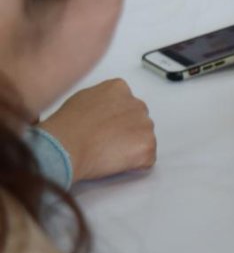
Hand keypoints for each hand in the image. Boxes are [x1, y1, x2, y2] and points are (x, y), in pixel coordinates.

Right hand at [38, 79, 155, 182]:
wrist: (66, 145)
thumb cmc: (67, 126)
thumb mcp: (83, 99)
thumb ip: (103, 101)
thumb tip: (107, 111)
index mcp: (120, 89)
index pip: (127, 105)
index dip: (117, 121)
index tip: (107, 128)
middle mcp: (137, 104)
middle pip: (139, 122)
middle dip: (127, 133)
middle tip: (107, 142)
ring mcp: (145, 125)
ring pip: (145, 140)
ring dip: (132, 148)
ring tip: (108, 151)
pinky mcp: (148, 145)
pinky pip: (147, 159)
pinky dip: (136, 164)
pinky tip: (116, 161)